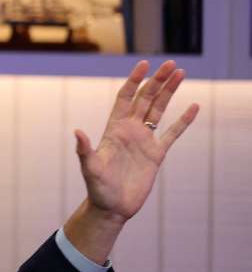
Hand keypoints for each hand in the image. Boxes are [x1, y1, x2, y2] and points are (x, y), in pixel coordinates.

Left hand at [73, 60, 198, 223]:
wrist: (112, 208)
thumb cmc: (97, 188)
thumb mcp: (90, 168)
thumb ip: (84, 150)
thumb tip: (77, 131)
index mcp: (114, 129)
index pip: (125, 98)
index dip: (134, 81)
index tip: (143, 64)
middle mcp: (130, 131)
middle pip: (146, 99)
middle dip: (157, 80)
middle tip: (171, 63)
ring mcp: (144, 141)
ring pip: (159, 110)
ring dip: (169, 92)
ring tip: (181, 73)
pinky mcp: (157, 154)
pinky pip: (173, 133)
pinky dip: (183, 121)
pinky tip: (193, 107)